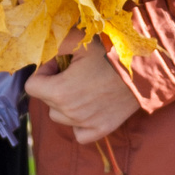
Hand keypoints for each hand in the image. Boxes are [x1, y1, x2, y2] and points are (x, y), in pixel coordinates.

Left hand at [25, 41, 140, 144]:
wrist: (143, 69)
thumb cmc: (110, 53)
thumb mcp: (78, 41)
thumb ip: (54, 46)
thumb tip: (45, 55)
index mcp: (59, 92)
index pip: (32, 87)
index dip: (42, 72)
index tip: (58, 64)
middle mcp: (69, 112)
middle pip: (46, 101)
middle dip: (54, 85)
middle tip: (73, 71)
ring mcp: (85, 123)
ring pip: (60, 117)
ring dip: (64, 104)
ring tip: (81, 88)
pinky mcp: (101, 129)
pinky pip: (79, 133)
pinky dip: (78, 123)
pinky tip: (87, 108)